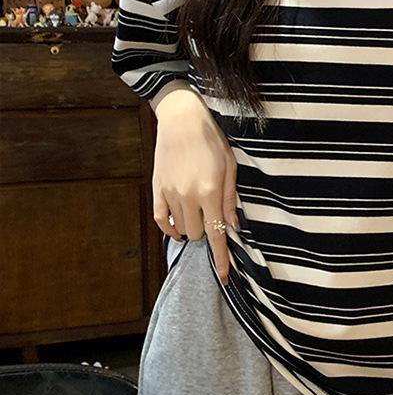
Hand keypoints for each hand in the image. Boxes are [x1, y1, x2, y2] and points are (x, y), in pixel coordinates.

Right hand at [151, 85, 239, 284]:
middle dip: (207, 232)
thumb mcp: (230, 167)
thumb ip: (230, 199)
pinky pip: (162, 221)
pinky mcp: (157, 189)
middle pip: (197, 235)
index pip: (216, 234)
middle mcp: (188, 197)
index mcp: (210, 192)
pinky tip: (178, 226)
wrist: (181, 119)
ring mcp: (169, 194)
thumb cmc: (211, 141)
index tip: (223, 276)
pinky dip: (170, 228)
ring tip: (198, 210)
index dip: (220, 258)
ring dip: (191, 228)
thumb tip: (232, 226)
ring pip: (181, 229)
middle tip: (213, 215)